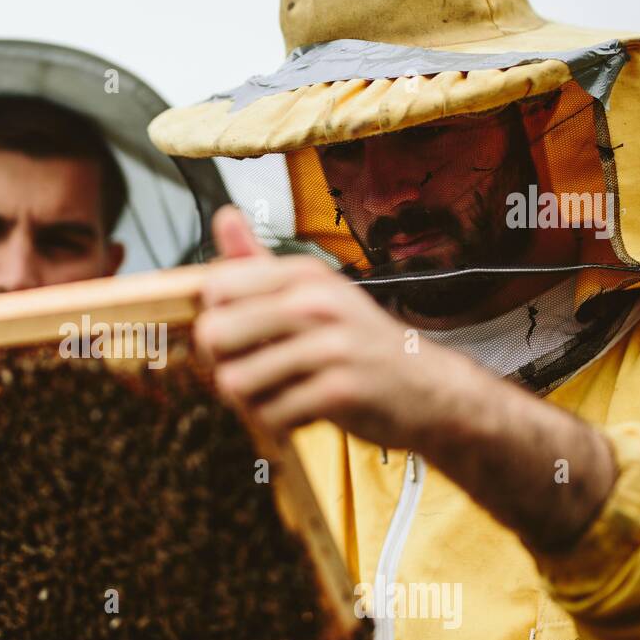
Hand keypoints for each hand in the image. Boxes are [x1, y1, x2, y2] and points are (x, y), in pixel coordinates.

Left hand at [194, 206, 487, 448]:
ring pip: (236, 380)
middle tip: (249, 373)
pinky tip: (298, 412)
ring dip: (248, 400)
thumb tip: (222, 217)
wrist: (427, 388)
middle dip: (221, 363)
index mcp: (304, 275)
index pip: (215, 287)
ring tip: (276, 395)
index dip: (212, 319)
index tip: (236, 337)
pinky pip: (270, 414)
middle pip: (214, 334)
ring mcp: (329, 347)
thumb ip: (260, 264)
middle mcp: (316, 303)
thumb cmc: (359, 342)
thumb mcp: (314, 293)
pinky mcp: (340, 391)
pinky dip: (276, 422)